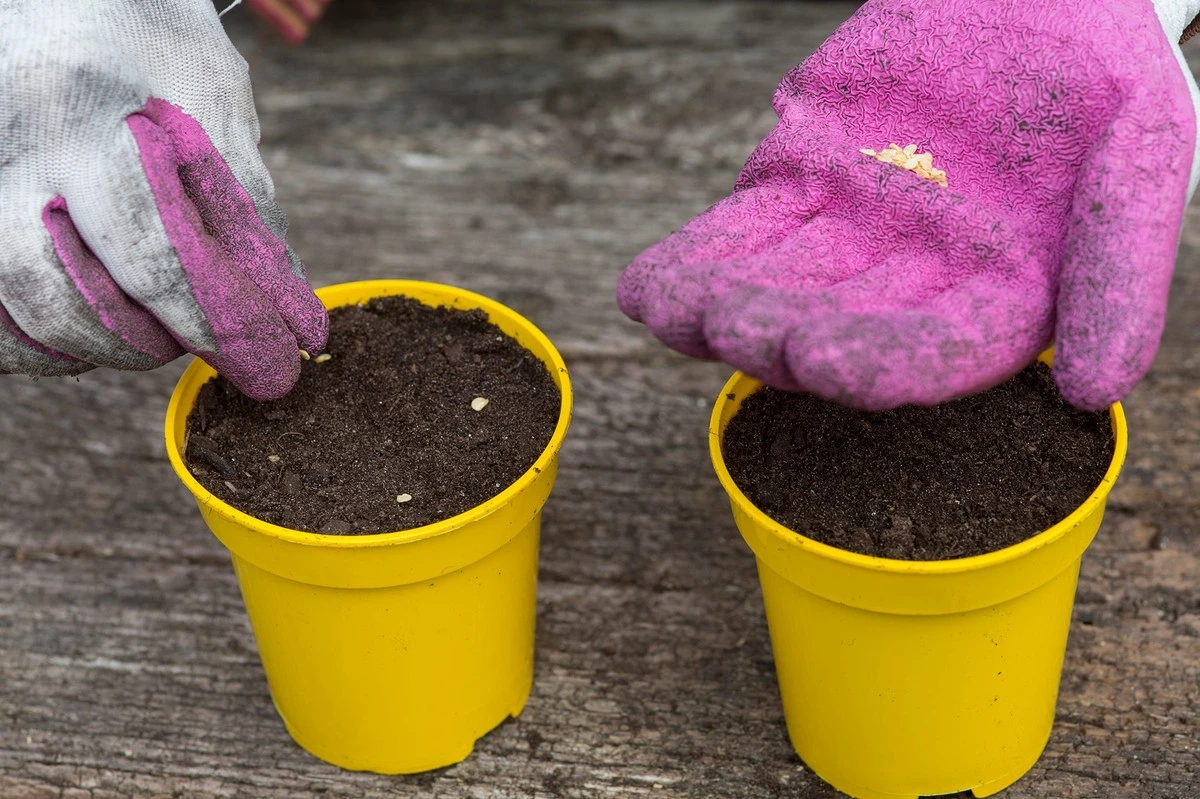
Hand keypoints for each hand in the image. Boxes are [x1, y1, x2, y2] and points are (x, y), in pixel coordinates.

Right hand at [0, 0, 327, 398]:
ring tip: (149, 336)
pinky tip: (88, 332)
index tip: (264, 353)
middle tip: (193, 341)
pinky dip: (34, 340)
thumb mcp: (210, 93)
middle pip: (53, 286)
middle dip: (137, 338)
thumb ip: (245, 198)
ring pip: (10, 304)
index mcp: (83, 106)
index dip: (208, 313)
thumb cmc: (145, 37)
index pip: (145, 240)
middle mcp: (8, 141)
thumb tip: (286, 304)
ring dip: (88, 345)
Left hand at [618, 0, 1199, 409]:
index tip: (825, 361)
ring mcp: (845, 237)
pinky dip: (692, 261)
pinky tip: (646, 289)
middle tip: (742, 328)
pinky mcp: (792, 184)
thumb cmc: (1101, 75)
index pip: (935, 352)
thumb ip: (1120, 269)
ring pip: (774, 284)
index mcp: (996, 298)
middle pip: (838, 324)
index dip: (880, 362)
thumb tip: (1094, 393)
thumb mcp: (1143, 152)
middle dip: (784, 331)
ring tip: (679, 311)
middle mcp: (911, 282)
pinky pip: (736, 233)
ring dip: (722, 305)